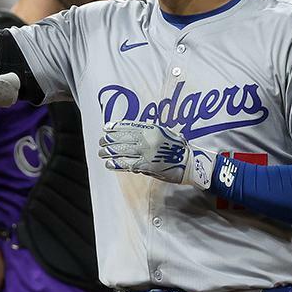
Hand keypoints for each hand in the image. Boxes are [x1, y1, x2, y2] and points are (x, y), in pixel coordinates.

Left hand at [98, 120, 217, 189]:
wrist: (190, 163)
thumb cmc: (178, 148)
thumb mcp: (165, 133)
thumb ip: (149, 132)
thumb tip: (133, 133)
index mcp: (151, 129)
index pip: (128, 126)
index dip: (115, 127)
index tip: (106, 128)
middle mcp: (147, 139)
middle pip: (122, 138)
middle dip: (108, 140)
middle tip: (100, 142)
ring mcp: (146, 153)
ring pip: (122, 151)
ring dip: (109, 152)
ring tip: (101, 153)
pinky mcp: (146, 166)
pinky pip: (127, 164)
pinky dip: (116, 164)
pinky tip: (109, 164)